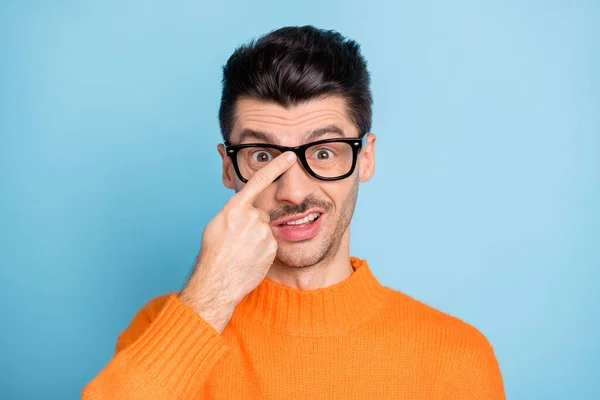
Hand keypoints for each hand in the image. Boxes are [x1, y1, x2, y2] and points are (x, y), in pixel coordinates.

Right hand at [179, 151, 296, 332]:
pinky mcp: (272, 247)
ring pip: (265, 229)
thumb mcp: (217, 224)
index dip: (277, 166)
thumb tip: (244, 207)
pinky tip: (250, 257)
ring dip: (257, 237)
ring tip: (242, 250)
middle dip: (253, 223)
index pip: (259, 181)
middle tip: (238, 239)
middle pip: (260, 213)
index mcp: (235, 208)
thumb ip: (234, 211)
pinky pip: (270, 243)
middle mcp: (252, 217)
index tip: (290, 156)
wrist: (218, 282)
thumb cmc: (213, 254)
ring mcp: (264, 233)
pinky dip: (262, 249)